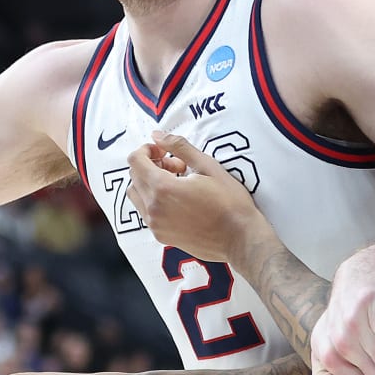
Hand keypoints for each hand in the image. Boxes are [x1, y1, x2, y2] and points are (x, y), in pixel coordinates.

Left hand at [125, 133, 265, 263]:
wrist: (240, 239)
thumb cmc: (230, 202)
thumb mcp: (207, 166)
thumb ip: (178, 146)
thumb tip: (157, 135)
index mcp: (162, 189)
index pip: (135, 161)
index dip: (146, 150)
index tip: (163, 150)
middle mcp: (153, 209)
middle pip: (134, 177)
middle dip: (150, 165)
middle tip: (177, 165)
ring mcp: (156, 225)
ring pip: (137, 196)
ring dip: (150, 183)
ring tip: (178, 182)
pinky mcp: (162, 236)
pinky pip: (146, 213)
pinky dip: (154, 200)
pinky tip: (179, 199)